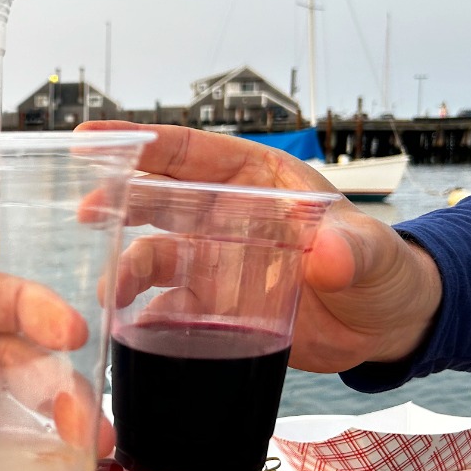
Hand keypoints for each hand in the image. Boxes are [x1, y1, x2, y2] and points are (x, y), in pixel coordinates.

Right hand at [77, 121, 440, 371]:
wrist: (384, 328)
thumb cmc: (382, 272)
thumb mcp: (373, 254)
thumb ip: (354, 250)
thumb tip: (329, 252)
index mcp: (258, 183)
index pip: (194, 153)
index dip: (144, 143)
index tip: (95, 138)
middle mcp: (227, 217)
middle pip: (159, 200)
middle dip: (118, 203)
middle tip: (87, 214)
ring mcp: (216, 263)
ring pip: (157, 258)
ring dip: (129, 270)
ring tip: (110, 293)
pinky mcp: (214, 308)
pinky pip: (167, 310)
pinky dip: (146, 319)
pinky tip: (131, 331)